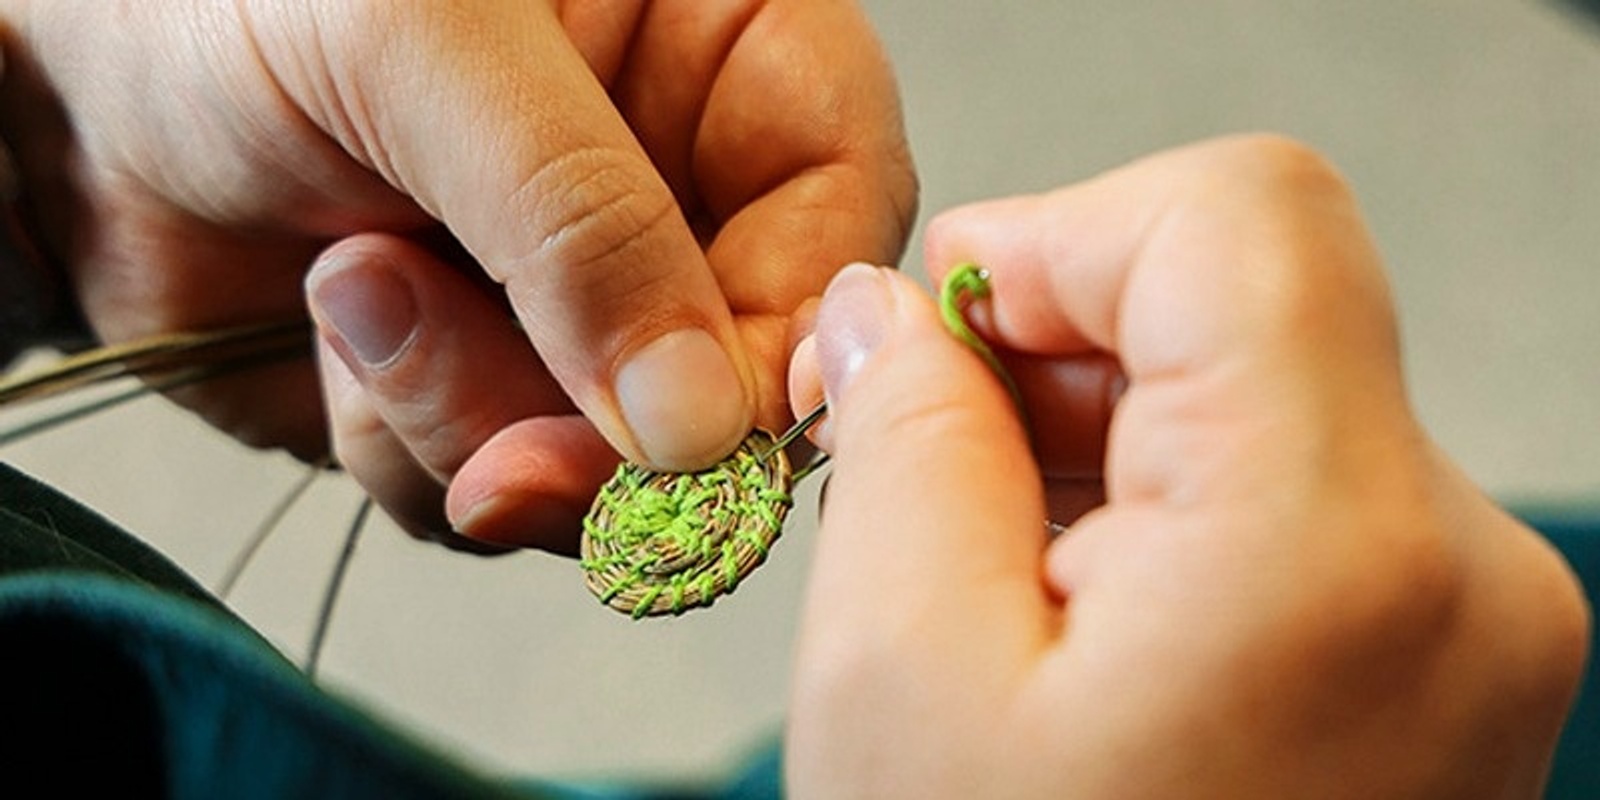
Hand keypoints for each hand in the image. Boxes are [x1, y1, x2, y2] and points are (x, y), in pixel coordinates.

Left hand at [0, 0, 913, 551]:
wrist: (66, 103)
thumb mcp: (424, 44)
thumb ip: (579, 218)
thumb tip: (703, 423)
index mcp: (713, 43)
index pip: (841, 195)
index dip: (798, 322)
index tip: (716, 419)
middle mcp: (669, 181)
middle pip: (746, 358)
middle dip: (615, 425)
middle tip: (507, 445)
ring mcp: (585, 300)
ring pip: (624, 452)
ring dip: (479, 414)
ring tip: (356, 289)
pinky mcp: (501, 389)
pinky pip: (511, 484)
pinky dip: (413, 441)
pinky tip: (339, 333)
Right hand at [785, 135, 1587, 796]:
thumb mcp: (902, 678)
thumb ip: (903, 438)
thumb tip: (889, 310)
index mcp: (1333, 548)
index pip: (1236, 218)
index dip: (1057, 233)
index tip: (936, 326)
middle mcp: (1454, 570)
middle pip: (1248, 297)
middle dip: (1052, 342)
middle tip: (915, 453)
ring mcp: (1472, 622)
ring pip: (1265, 386)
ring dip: (1098, 429)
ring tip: (984, 567)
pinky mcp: (1444, 659)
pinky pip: (1294, 487)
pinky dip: (1161, 500)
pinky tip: (1063, 601)